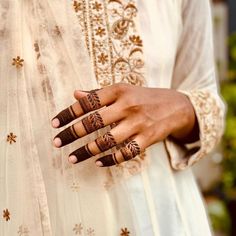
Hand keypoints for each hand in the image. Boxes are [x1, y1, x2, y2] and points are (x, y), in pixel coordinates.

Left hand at [51, 83, 196, 166]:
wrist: (177, 105)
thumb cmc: (144, 97)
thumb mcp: (123, 90)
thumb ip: (99, 94)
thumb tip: (75, 94)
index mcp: (119, 91)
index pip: (88, 102)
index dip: (68, 113)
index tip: (54, 124)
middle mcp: (128, 106)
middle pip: (94, 121)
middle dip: (71, 133)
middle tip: (57, 143)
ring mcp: (139, 123)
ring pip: (107, 140)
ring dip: (87, 151)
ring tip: (72, 157)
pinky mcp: (148, 138)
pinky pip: (126, 153)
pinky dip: (111, 160)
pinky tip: (98, 162)